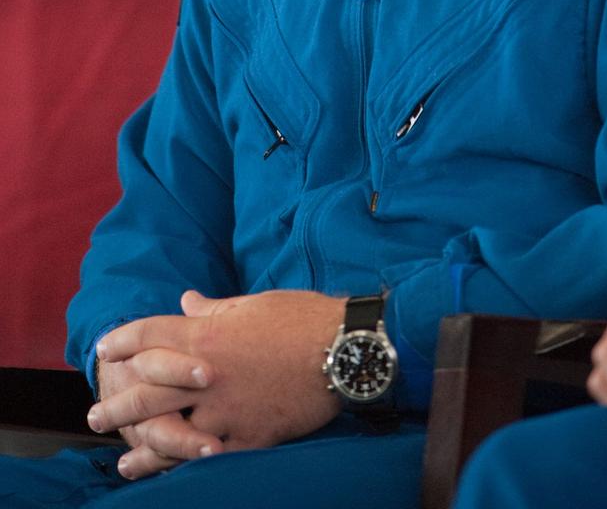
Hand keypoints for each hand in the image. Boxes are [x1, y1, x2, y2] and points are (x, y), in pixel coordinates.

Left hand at [90, 290, 344, 478]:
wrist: (342, 348)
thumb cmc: (300, 317)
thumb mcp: (252, 303)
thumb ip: (213, 308)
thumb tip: (187, 300)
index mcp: (208, 334)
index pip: (150, 334)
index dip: (123, 340)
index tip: (104, 348)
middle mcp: (207, 373)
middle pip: (146, 390)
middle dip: (117, 404)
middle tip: (96, 416)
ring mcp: (225, 408)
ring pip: (171, 433)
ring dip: (142, 447)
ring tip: (124, 459)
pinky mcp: (249, 435)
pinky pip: (209, 456)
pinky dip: (187, 465)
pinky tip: (173, 473)